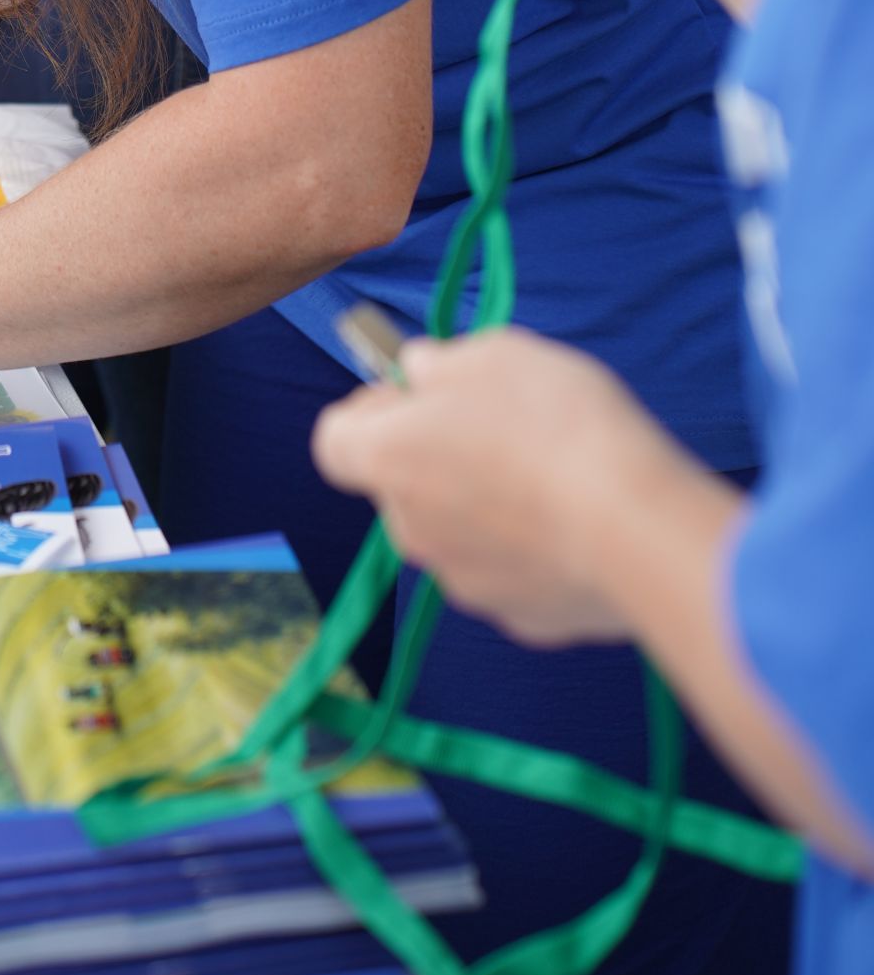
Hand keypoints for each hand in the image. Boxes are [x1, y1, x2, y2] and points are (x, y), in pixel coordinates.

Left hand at [312, 328, 687, 645]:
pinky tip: (580, 520)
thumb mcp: (492, 354)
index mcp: (389, 459)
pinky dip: (532, 548)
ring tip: (551, 472)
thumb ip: (440, 365)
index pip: (335, 440)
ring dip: (484, 503)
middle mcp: (411, 530)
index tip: (415, 392)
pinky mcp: (522, 619)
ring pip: (456, 531)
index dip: (370, 411)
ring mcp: (464, 582)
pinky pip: (512, 571)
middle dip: (435, 454)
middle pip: (401, 486)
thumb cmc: (557, 424)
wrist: (639, 529)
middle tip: (497, 424)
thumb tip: (422, 374)